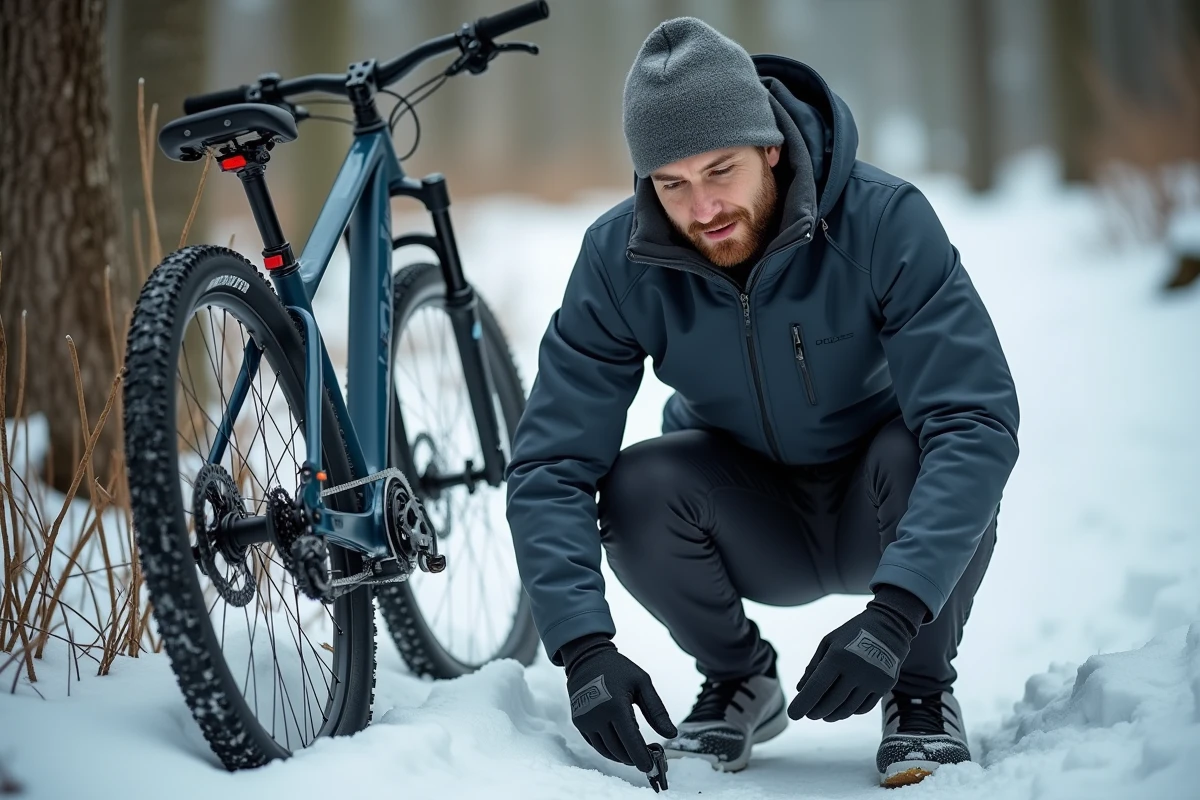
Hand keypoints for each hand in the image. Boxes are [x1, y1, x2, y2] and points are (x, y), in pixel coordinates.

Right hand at [563, 636, 677, 771]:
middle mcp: (597, 715)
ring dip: (622, 756)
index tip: (651, 768)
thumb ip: (657, 711)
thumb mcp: (643, 683)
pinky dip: (609, 749)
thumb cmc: (619, 669)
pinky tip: (620, 744)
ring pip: (606, 751)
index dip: (642, 758)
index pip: (631, 741)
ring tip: (635, 753)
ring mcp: (585, 720)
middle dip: (634, 758)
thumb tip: (671, 735)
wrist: (587, 658)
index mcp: (616, 705)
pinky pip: (595, 744)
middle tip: (648, 759)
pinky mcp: (578, 722)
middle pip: (619, 750)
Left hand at [787, 588, 925, 722]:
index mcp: (838, 656)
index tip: (793, 715)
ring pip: (848, 709)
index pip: (817, 687)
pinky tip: (842, 708)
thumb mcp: (828, 642)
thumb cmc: (851, 633)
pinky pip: (863, 708)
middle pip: (831, 703)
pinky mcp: (885, 686)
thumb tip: (800, 690)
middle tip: (809, 714)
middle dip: (816, 712)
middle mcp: (856, 670)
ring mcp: (873, 680)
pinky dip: (850, 711)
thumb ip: (814, 666)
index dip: (803, 704)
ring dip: (832, 715)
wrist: (889, 626)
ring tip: (824, 714)